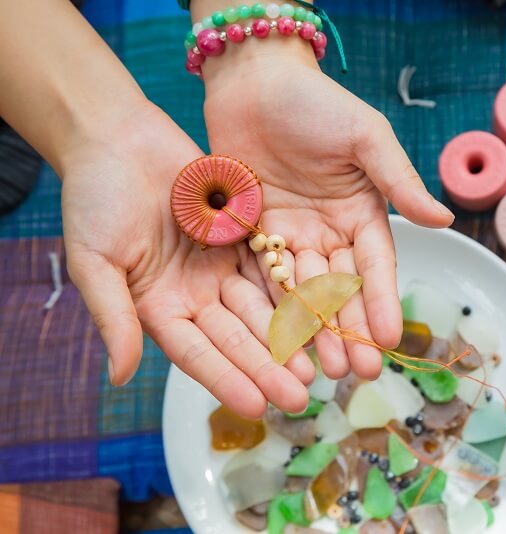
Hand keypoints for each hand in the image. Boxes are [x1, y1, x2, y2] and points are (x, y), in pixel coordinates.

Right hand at [61, 101, 312, 417]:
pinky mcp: (242, 238)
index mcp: (159, 307)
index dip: (226, 380)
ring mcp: (221, 266)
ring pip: (260, 308)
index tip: (257, 407)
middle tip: (301, 397)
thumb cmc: (93, 197)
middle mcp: (195, 294)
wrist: (118, 138)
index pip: (197, 354)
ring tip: (318, 364)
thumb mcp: (95, 260)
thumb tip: (119, 376)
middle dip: (268, 368)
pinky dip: (294, 289)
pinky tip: (319, 310)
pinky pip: (272, 267)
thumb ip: (113, 316)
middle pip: (237, 338)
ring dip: (288, 336)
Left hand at [202, 38, 453, 381]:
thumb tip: (443, 220)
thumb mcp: (366, 138)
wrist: (253, 81)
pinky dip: (266, 308)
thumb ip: (399, 181)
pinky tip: (271, 341)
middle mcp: (329, 232)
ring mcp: (290, 237)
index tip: (388, 340)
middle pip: (339, 290)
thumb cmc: (316, 102)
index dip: (382, 302)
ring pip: (300, 293)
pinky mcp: (251, 235)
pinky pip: (259, 277)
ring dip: (308, 331)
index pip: (376, 267)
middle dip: (346, 330)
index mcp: (362, 213)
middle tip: (349, 371)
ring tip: (314, 369)